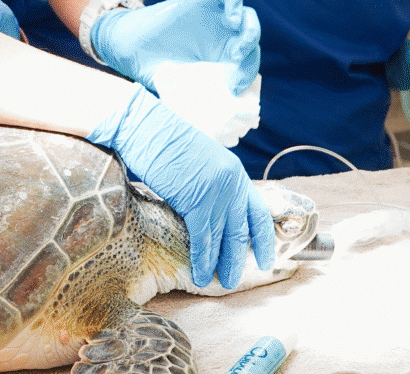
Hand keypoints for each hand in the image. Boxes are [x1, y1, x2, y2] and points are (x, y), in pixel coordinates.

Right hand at [86, 86, 274, 288]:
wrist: (143, 127)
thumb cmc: (162, 143)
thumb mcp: (198, 163)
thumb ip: (210, 185)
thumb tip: (210, 211)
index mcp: (233, 170)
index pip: (257, 210)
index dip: (263, 236)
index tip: (266, 257)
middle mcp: (231, 180)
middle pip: (241, 228)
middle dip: (239, 257)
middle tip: (235, 278)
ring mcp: (216, 190)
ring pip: (223, 236)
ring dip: (221, 263)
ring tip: (220, 283)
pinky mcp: (197, 199)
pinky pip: (203, 236)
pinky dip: (203, 258)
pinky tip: (202, 273)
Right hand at [89, 0, 259, 94]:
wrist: (129, 47)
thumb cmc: (153, 71)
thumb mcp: (178, 92)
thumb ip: (193, 105)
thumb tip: (206, 132)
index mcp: (220, 59)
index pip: (247, 63)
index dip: (247, 74)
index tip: (234, 86)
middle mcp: (221, 38)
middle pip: (250, 39)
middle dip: (250, 51)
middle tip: (236, 61)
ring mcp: (213, 19)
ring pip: (245, 15)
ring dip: (249, 28)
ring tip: (238, 43)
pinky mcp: (202, 0)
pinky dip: (234, 2)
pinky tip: (231, 18)